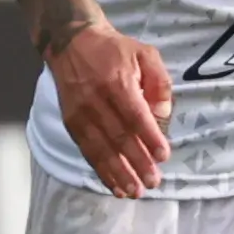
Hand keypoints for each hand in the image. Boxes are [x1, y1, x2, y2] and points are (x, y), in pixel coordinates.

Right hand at [48, 23, 173, 196]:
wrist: (71, 42)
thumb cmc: (115, 50)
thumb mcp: (146, 54)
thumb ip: (160, 83)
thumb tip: (163, 116)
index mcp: (117, 82)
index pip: (135, 115)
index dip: (149, 137)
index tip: (163, 157)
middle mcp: (96, 99)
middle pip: (118, 136)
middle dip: (136, 162)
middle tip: (153, 182)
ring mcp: (80, 112)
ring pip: (100, 148)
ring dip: (117, 173)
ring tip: (134, 191)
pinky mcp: (70, 121)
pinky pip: (86, 150)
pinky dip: (100, 170)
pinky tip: (113, 185)